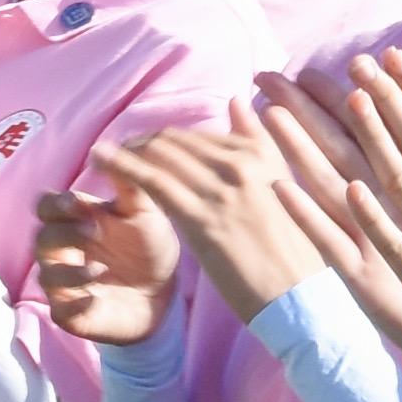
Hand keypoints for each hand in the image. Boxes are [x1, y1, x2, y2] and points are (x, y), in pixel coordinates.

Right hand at [31, 172, 180, 350]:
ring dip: (68, 271)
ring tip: (99, 269)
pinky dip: (74, 303)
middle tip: (93, 232)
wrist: (166, 293)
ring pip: (46, 275)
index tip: (77, 203)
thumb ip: (128, 183)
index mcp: (75, 221)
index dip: (55, 205)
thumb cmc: (148, 247)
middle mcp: (63, 252)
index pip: (46, 207)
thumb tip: (105, 150)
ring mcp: (65, 284)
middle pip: (40, 239)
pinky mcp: (72, 314)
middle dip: (62, 235)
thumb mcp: (145, 212)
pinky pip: (60, 310)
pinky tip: (95, 297)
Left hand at [107, 118, 332, 330]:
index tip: (148, 147)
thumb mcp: (285, 187)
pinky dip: (124, 167)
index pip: (201, 137)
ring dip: (126, 151)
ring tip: (102, 155)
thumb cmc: (294, 252)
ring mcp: (222, 191)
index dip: (170, 141)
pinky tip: (101, 160)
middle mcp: (242, 165)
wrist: (299, 299)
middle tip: (120, 151)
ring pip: (161, 156)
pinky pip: (154, 183)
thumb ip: (260, 143)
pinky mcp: (202, 220)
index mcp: (262, 155)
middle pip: (177, 141)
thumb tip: (237, 101)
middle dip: (143, 142)